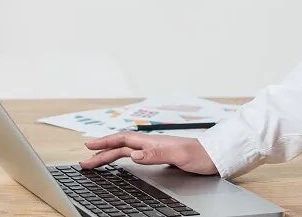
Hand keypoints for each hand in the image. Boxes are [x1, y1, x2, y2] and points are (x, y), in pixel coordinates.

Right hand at [80, 132, 218, 174]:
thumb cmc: (200, 156)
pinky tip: (122, 160)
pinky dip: (124, 157)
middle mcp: (153, 144)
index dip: (105, 143)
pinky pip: (136, 155)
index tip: (88, 146)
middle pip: (122, 146)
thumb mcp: (178, 156)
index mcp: (153, 142)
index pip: (123, 141)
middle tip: (85, 159)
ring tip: (97, 159)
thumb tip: (133, 155)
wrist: (216, 157)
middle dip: (102, 151)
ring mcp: (157, 149)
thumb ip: (156, 154)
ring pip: (128, 150)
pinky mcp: (162, 156)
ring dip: (111, 154)